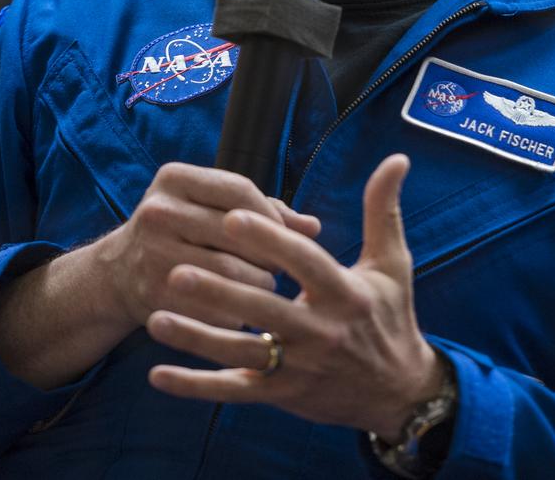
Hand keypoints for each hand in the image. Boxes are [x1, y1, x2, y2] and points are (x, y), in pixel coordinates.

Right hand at [99, 162, 320, 327]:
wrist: (118, 273)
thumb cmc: (182, 232)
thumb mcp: (209, 208)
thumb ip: (262, 212)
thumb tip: (313, 227)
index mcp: (173, 178)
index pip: (240, 189)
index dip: (271, 214)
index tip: (284, 235)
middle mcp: (158, 211)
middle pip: (239, 232)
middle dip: (268, 253)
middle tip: (277, 265)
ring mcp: (152, 253)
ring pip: (232, 273)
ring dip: (258, 284)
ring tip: (262, 285)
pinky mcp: (153, 293)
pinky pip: (214, 307)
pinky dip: (236, 311)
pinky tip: (240, 308)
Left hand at [145, 154, 441, 440]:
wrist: (399, 393)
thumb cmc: (390, 316)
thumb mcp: (392, 264)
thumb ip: (383, 210)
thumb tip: (396, 158)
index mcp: (345, 293)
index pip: (304, 262)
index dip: (269, 240)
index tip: (233, 216)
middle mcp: (322, 332)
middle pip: (264, 309)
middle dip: (220, 290)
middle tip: (176, 269)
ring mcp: (299, 368)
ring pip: (241, 353)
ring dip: (197, 337)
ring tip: (156, 317)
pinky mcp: (282, 395)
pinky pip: (233, 391)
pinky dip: (196, 386)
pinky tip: (158, 375)